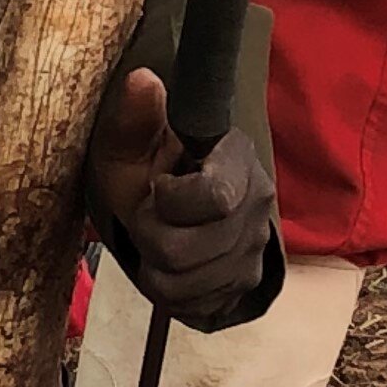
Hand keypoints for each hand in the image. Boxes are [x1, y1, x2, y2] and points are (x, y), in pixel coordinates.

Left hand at [87, 65, 274, 325]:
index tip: (157, 186)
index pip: (213, 198)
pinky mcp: (247, 281)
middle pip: (186, 251)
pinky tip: (171, 265)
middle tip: (150, 214)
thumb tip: (144, 80)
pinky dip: (172, 291)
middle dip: (150, 236)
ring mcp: (255, 247)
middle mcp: (258, 205)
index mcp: (237, 159)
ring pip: (186, 283)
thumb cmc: (146, 167)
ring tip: (159, 238)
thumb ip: (135, 118)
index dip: (168, 200)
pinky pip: (197, 306)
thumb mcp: (128, 143)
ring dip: (156, 266)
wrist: (172, 204)